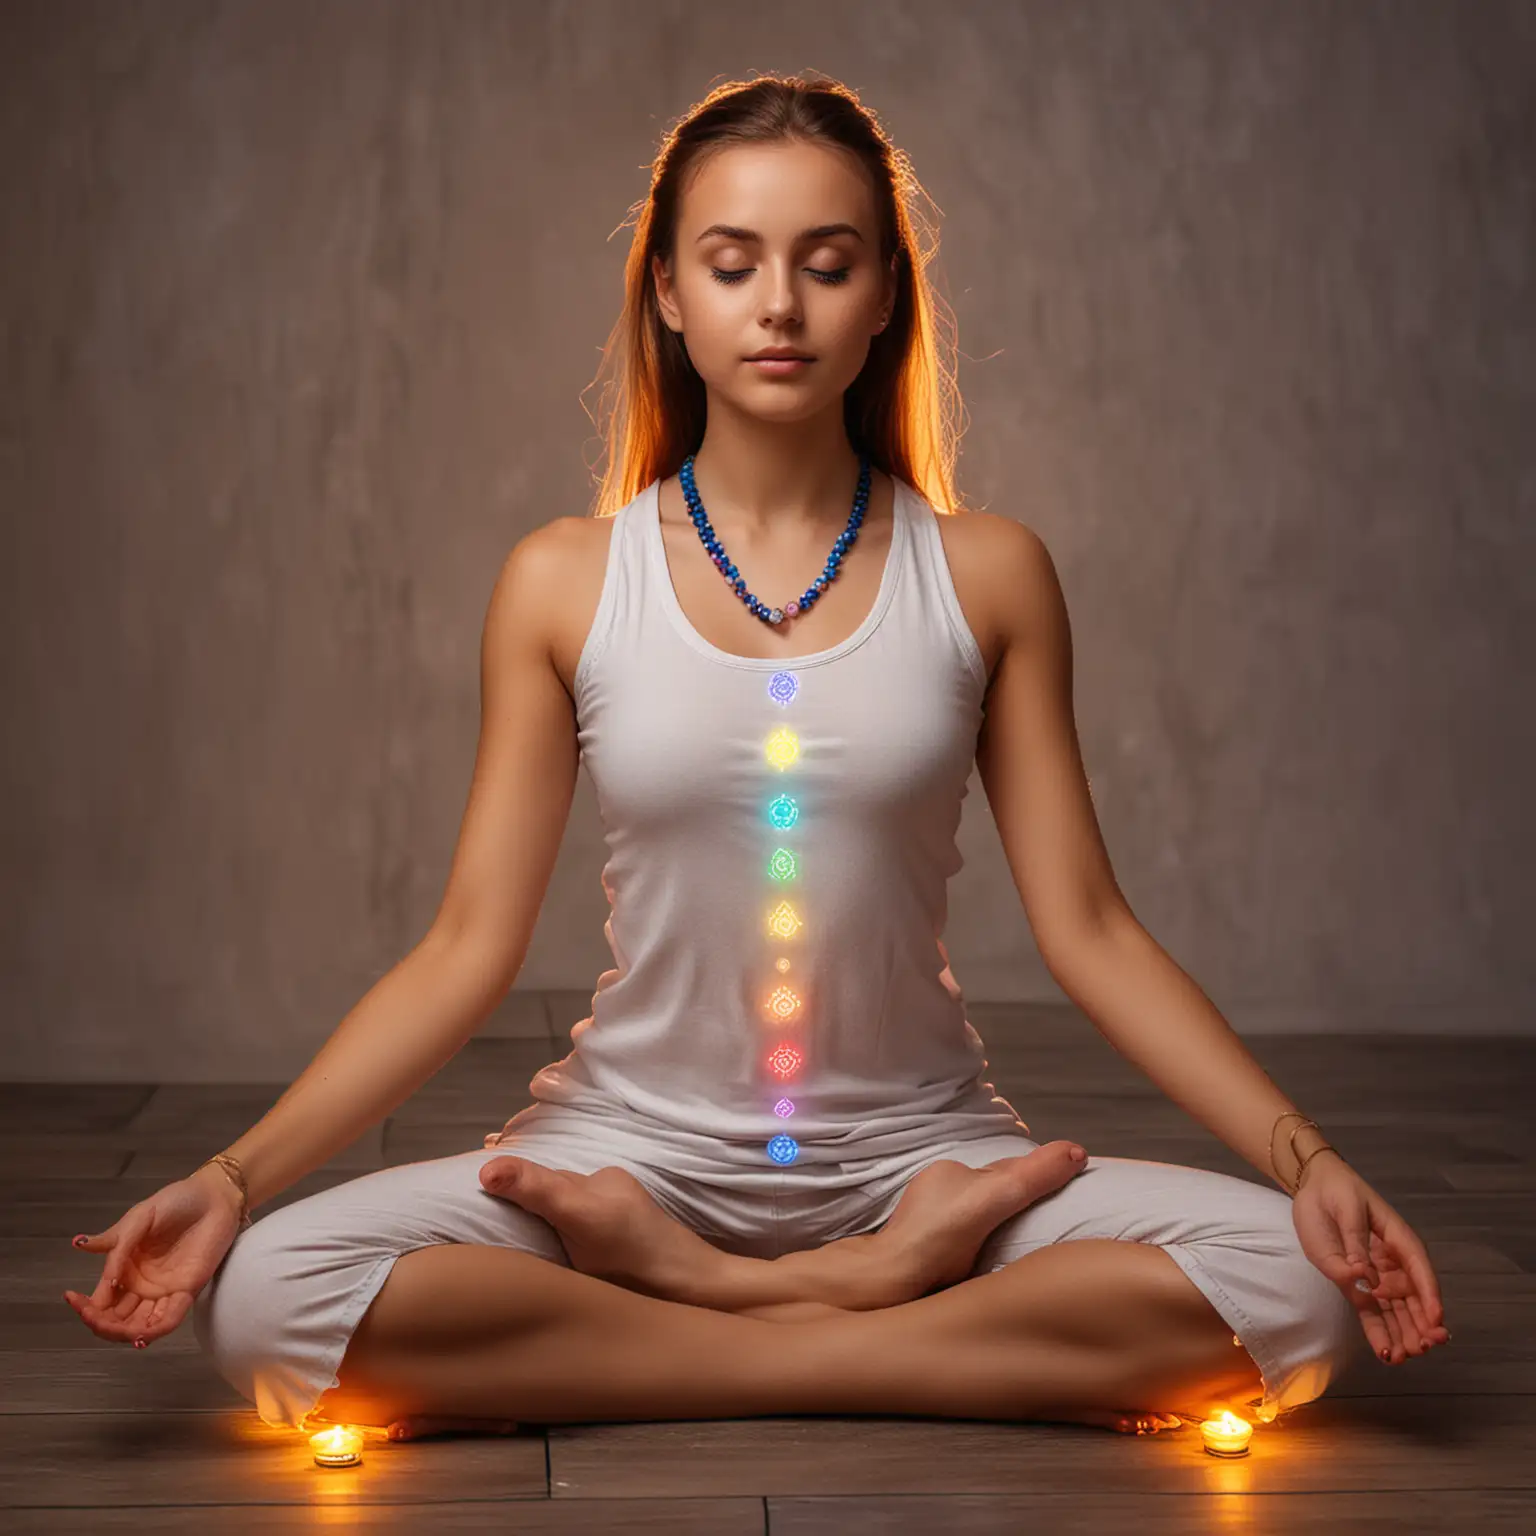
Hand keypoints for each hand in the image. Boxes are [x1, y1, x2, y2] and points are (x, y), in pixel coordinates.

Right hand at [62, 1165, 244, 1346]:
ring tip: (117, 1329)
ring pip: (139, 1326)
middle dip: (101, 1324)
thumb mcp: (140, 1217)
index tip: (72, 1298)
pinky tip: (140, 1335)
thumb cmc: (177, 1202)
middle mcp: (142, 1286)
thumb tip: (79, 1246)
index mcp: (125, 1270)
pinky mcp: (187, 1291)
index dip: (85, 1305)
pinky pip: (169, 1320)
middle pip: (116, 1319)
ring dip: (124, 1333)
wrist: (214, 1197)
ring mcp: (164, 1291)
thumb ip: (115, 1239)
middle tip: (92, 1316)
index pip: (101, 1299)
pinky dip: (154, 1331)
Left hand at [1289, 1153, 1450, 1364]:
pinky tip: (1387, 1353)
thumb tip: (1364, 1278)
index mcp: (1397, 1238)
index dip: (1429, 1295)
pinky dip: (1379, 1331)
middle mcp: (1392, 1261)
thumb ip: (1354, 1245)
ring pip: (1395, 1309)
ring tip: (1405, 1357)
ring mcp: (1375, 1275)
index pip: (1419, 1269)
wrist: (1314, 1185)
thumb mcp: (1346, 1211)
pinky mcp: (1355, 1284)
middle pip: (1413, 1296)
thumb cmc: (1334, 1193)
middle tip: (1424, 1347)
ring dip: (1402, 1333)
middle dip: (1421, 1323)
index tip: (1436, 1320)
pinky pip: (1371, 1311)